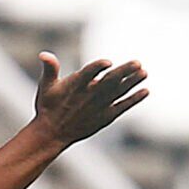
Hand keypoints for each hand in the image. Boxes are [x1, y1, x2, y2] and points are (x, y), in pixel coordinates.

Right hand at [33, 52, 148, 143]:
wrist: (52, 133)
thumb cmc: (48, 106)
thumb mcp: (46, 86)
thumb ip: (50, 68)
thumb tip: (43, 54)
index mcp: (76, 86)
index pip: (88, 74)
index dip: (97, 67)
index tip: (108, 62)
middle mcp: (89, 96)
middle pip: (109, 82)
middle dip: (124, 72)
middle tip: (138, 63)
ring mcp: (99, 107)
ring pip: (118, 93)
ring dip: (132, 83)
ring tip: (144, 72)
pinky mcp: (105, 117)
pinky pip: (122, 107)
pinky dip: (134, 99)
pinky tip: (145, 91)